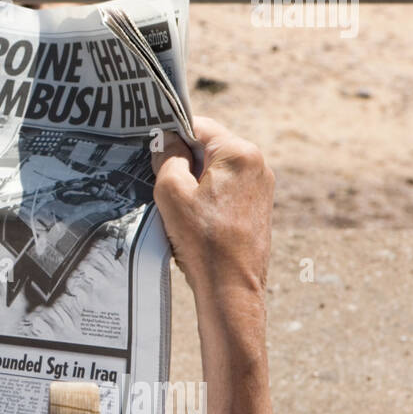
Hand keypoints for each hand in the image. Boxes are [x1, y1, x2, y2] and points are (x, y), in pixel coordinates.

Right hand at [151, 117, 276, 413]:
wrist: (231, 288)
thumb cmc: (202, 240)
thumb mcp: (170, 191)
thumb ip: (166, 157)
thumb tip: (165, 140)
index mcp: (238, 152)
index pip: (197, 125)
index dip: (170, 136)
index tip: (152, 153)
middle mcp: (256, 164)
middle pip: (208, 147)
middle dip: (182, 161)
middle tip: (161, 184)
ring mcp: (261, 186)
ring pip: (215, 170)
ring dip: (193, 182)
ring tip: (177, 208)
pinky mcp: (258, 208)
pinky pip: (225, 190)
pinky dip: (206, 199)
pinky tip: (193, 221)